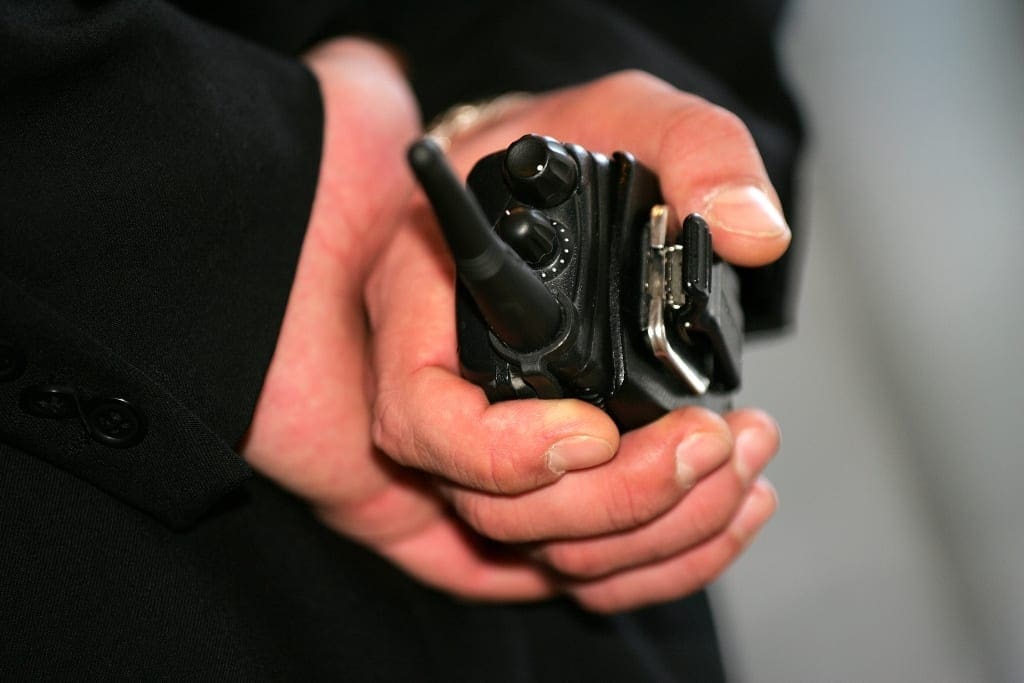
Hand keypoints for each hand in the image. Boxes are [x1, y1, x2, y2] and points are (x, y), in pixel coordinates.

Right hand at [365, 71, 785, 610]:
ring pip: (544, 547)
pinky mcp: (538, 481)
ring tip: (740, 460)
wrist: (545, 189)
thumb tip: (753, 231)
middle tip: (709, 441)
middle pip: (493, 505)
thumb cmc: (564, 154)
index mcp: (424, 307)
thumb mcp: (625, 112)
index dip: (502, 451)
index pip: (421, 416)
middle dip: (618, 497)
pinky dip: (660, 561)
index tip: (597, 429)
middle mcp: (445, 391)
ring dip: (657, 530)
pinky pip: (576, 562)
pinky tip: (733, 506)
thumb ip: (694, 150)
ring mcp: (488, 448)